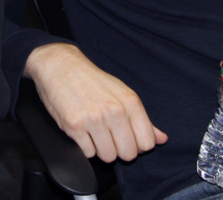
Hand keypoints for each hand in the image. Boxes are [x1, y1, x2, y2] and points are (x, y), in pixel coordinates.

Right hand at [24, 43, 167, 162]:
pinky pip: (88, 153)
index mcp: (130, 102)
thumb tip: (162, 139)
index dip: (137, 144)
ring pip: (108, 157)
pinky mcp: (74, 126)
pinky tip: (82, 131)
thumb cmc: (91, 80)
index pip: (147, 143)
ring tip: (95, 132)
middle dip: (119, 149)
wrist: (60, 66)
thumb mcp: (122, 93)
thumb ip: (143, 119)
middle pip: (128, 154)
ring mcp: (93, 119)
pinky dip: (85, 146)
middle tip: (109, 136)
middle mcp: (114, 111)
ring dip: (101, 149)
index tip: (127, 137)